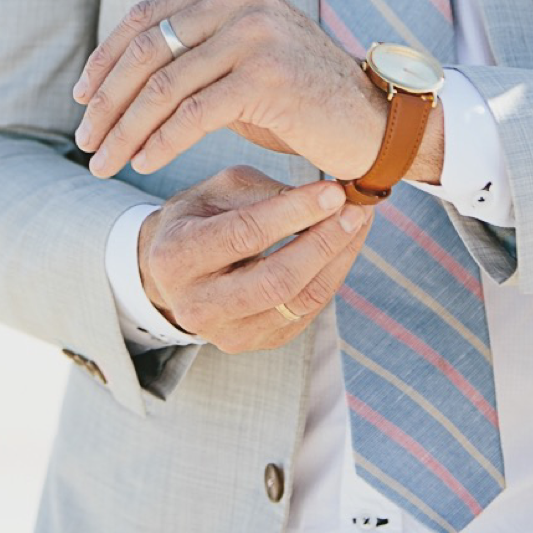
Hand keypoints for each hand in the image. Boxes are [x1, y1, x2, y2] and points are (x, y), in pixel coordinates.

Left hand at [73, 0, 442, 182]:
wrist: (371, 120)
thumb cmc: (300, 96)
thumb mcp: (242, 56)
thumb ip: (194, 48)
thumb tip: (115, 73)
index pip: (148, 16)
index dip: (106, 58)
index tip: (83, 97)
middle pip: (148, 50)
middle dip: (107, 100)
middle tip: (87, 139)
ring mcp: (255, 33)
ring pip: (164, 87)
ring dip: (125, 130)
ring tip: (105, 162)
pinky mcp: (266, 76)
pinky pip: (193, 115)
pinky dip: (160, 142)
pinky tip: (144, 163)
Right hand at [136, 164, 371, 351]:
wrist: (174, 271)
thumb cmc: (199, 218)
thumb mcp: (218, 190)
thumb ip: (264, 192)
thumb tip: (324, 197)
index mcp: (176, 257)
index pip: (245, 235)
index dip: (294, 212)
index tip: (333, 191)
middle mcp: (196, 305)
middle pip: (276, 280)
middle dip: (324, 241)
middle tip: (355, 209)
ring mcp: (226, 333)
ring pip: (298, 301)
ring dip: (337, 259)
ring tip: (358, 223)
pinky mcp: (256, 343)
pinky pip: (306, 312)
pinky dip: (332, 276)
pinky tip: (345, 246)